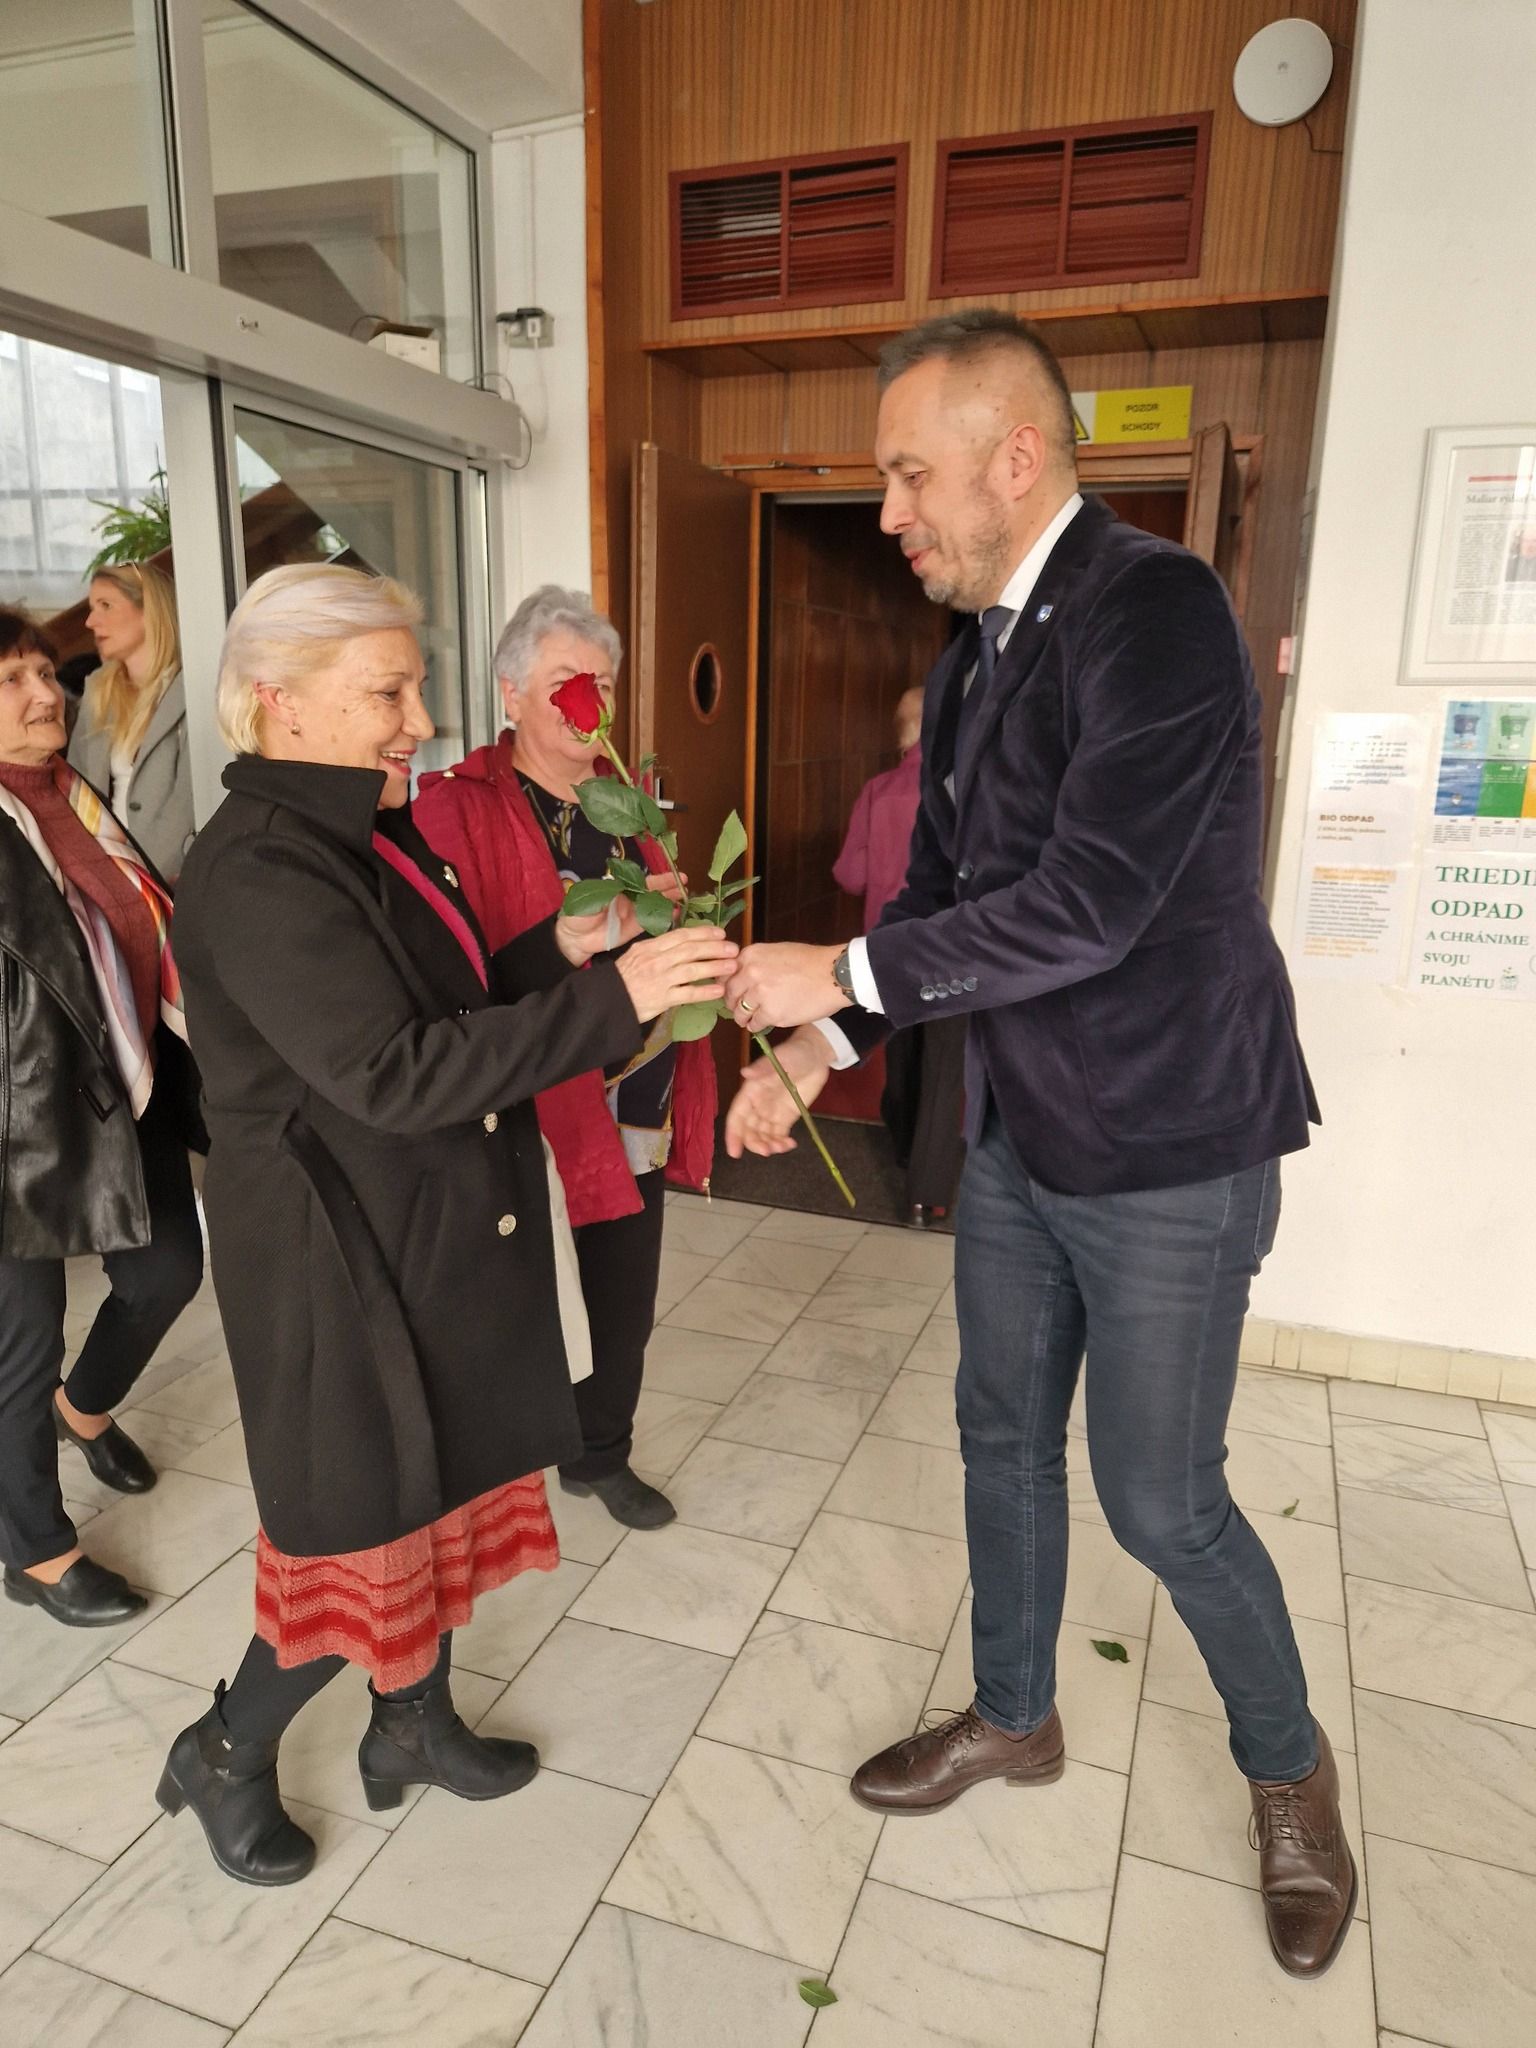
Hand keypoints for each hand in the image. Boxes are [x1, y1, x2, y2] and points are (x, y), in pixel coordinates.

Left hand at [557, 870, 690, 959]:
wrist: (574, 938)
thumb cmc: (577, 915)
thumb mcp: (588, 901)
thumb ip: (604, 896)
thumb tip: (619, 891)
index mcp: (619, 888)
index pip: (642, 880)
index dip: (658, 878)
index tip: (672, 875)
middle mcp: (629, 898)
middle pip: (653, 890)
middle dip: (669, 886)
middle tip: (684, 883)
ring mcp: (634, 913)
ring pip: (656, 904)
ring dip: (670, 900)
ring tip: (685, 897)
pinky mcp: (636, 927)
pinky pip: (653, 920)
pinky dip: (665, 917)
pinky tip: (677, 913)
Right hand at [616, 926, 738, 1023]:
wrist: (607, 1001)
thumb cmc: (623, 977)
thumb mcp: (637, 954)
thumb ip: (659, 947)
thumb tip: (684, 940)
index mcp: (651, 947)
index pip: (681, 936)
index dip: (703, 933)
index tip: (720, 933)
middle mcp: (656, 961)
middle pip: (690, 950)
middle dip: (714, 948)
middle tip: (734, 949)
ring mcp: (660, 980)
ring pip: (692, 970)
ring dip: (715, 967)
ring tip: (732, 966)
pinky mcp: (662, 999)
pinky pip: (687, 994)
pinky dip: (704, 992)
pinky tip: (718, 991)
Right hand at [724, 1027, 832, 1157]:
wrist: (815, 1055)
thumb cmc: (795, 1053)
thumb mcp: (780, 1058)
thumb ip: (763, 1068)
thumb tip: (745, 1073)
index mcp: (751, 1090)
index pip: (737, 1115)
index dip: (733, 1134)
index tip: (735, 1152)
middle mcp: (758, 1104)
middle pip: (749, 1130)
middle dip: (754, 1143)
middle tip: (767, 1151)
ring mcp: (772, 1112)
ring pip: (763, 1135)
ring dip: (769, 1145)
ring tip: (782, 1146)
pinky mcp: (786, 1117)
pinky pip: (779, 1134)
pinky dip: (782, 1143)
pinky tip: (790, 1144)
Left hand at [725, 942, 850, 1031]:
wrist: (833, 974)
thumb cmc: (810, 961)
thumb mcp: (777, 951)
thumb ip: (756, 962)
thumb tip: (740, 975)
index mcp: (750, 955)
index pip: (725, 974)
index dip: (727, 986)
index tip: (732, 993)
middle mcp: (750, 973)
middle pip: (729, 994)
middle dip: (733, 1004)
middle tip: (738, 1009)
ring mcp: (760, 994)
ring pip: (740, 1012)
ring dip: (743, 1018)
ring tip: (749, 1019)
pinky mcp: (771, 1013)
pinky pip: (755, 1024)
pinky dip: (756, 1026)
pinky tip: (761, 1024)